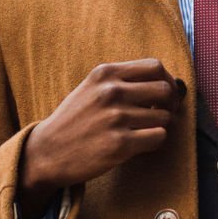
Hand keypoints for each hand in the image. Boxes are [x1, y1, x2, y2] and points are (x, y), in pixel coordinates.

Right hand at [18, 58, 182, 216]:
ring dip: (162, 125)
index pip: (155, 66)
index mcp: (106, 73)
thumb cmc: (74, 120)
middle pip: (164, 89)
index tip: (166, 93)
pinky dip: (156, 140)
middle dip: (171, 103)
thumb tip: (163, 82)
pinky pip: (158, 137)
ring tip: (148, 130)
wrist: (47, 152)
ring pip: (164, 116)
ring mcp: (116, 117)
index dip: (167, 80)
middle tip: (165, 113)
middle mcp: (111, 91)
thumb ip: (121, 80)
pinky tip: (143, 143)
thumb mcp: (92, 88)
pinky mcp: (119, 144)